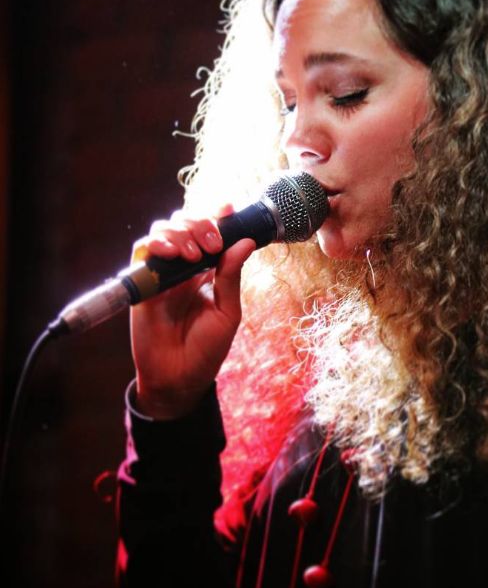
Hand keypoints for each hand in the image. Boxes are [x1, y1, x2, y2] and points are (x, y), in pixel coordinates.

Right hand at [130, 204, 255, 418]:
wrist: (179, 379)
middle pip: (186, 223)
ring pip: (164, 229)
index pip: (212, 232)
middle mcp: (185, 266)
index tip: (229, 208)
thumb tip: (244, 242)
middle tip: (212, 244)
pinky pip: (143, 250)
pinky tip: (171, 253)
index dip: (218, 215)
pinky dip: (156, 243)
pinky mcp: (142, 281)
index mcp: (209, 270)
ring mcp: (163, 271)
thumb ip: (231, 277)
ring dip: (180, 231)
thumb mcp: (227, 313)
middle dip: (200, 224)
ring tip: (193, 253)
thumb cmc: (206, 350)